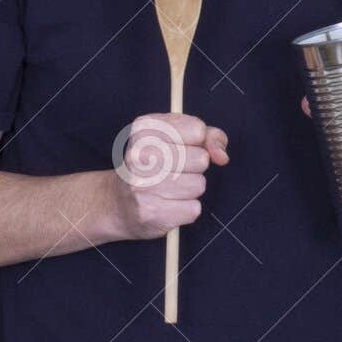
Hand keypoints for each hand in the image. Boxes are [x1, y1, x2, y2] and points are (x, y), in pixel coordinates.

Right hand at [102, 112, 228, 241]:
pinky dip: (186, 209)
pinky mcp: (150, 212)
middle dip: (196, 167)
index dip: (199, 141)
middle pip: (201, 159)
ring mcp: (142, 185)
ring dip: (191, 189)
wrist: (119, 203)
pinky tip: (167, 204)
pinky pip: (193, 209)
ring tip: (170, 188)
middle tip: (174, 170)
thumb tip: (222, 156)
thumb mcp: (178, 139)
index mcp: (145, 129)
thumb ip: (209, 137)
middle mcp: (139, 155)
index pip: (197, 130)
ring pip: (199, 185)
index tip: (184, 147)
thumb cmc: (155, 166)